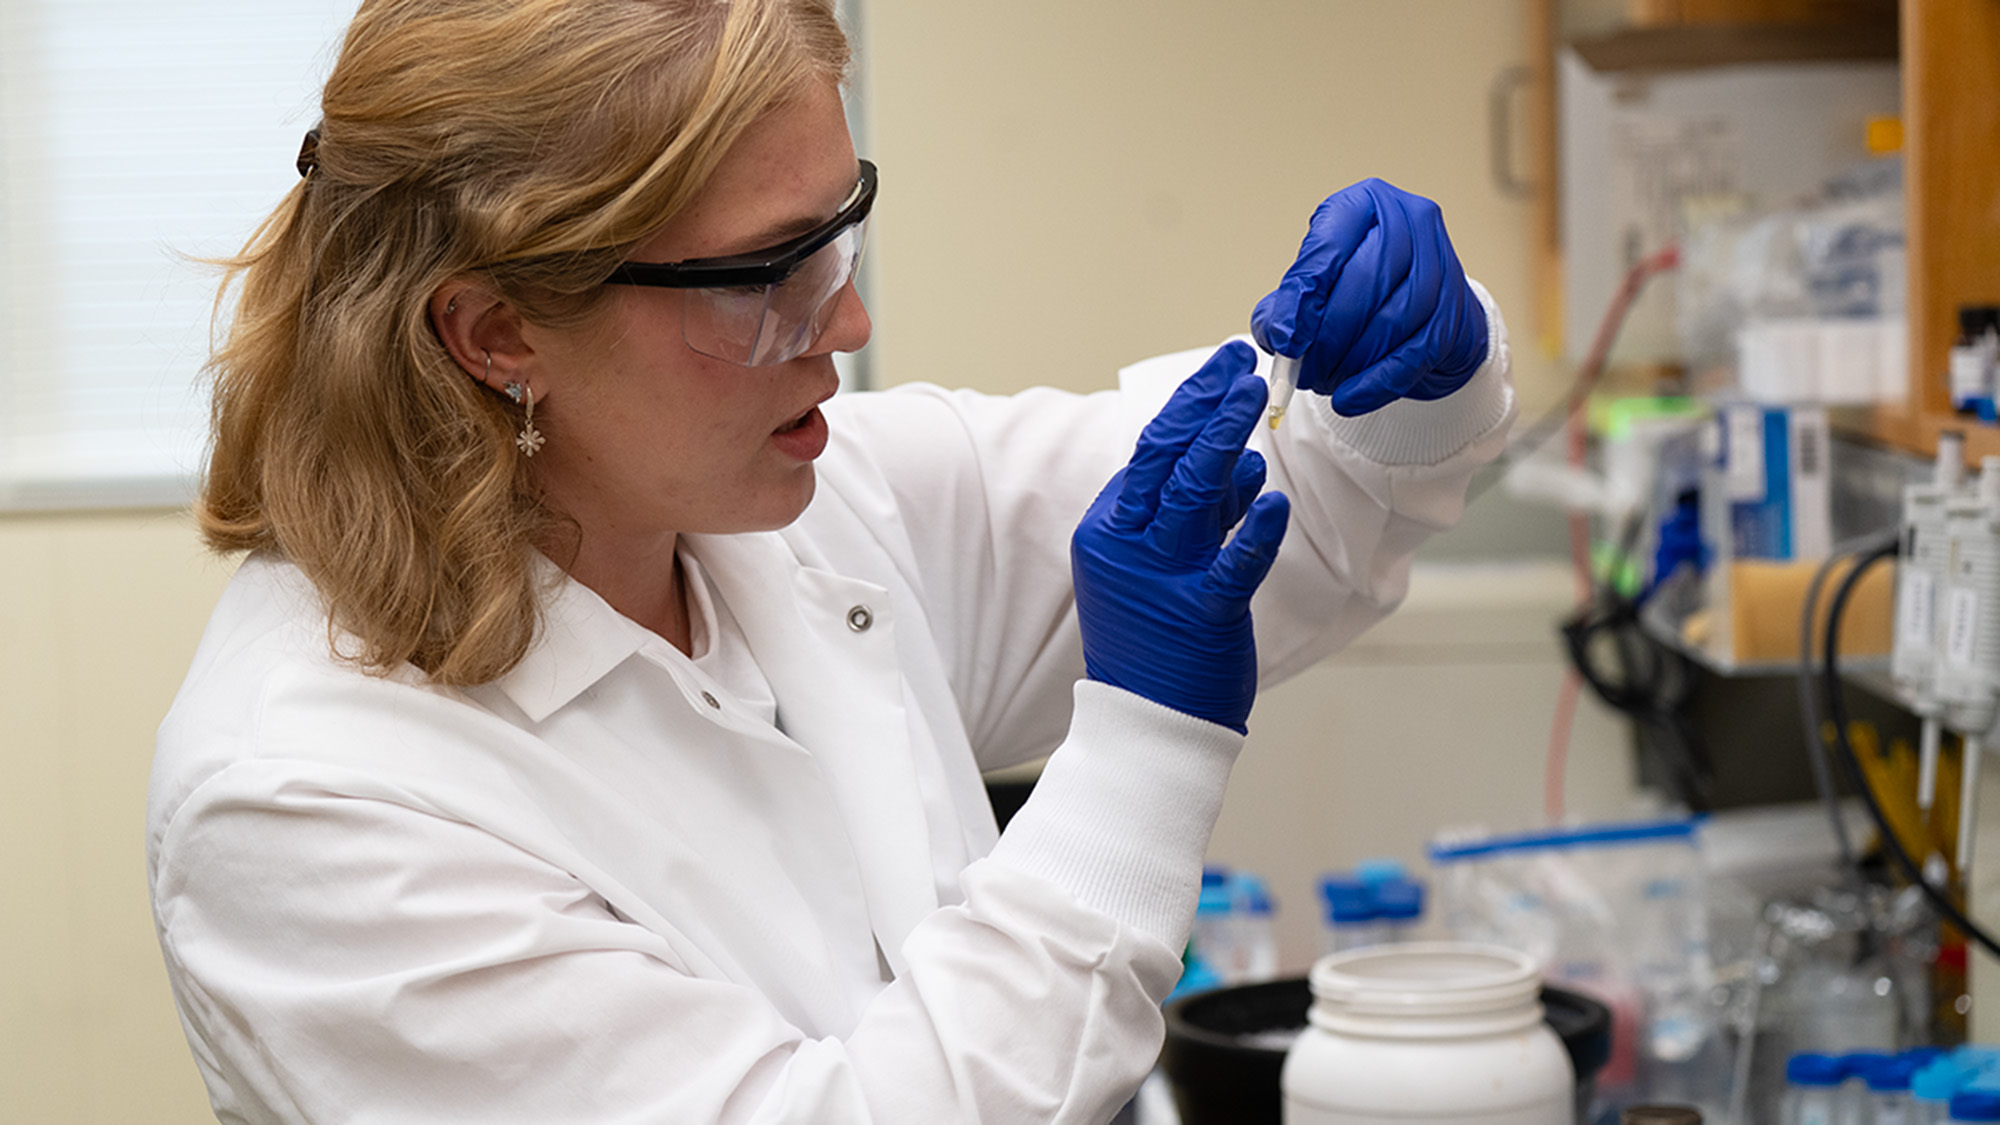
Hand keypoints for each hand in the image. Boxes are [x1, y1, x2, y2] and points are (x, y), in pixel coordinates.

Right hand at [1071, 342, 1290, 732]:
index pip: (1150, 452)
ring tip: (1252, 397)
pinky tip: (1274, 499)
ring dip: (1224, 442)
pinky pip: (1232, 565)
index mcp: (1108, 530)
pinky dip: (1254, 531)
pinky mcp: (1201, 615)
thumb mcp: (1155, 564)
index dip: (1189, 404)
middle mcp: (1128, 548)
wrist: (1146, 719)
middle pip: (1167, 460)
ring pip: (1193, 497)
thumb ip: (1193, 513)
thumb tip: (1237, 460)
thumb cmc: (1155, 639)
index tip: (1222, 368)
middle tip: (1239, 360)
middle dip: (1205, 404)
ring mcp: (1162, 580)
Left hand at [1251, 178, 1488, 415]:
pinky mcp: (1457, 309)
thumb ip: (1287, 306)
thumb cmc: (1360, 292)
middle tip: (1302, 372)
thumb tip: (1277, 336)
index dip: (1303, 298)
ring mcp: (1442, 262)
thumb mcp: (1317, 285)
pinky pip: (1415, 353)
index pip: (1329, 247)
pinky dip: (1377, 382)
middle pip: (1365, 282)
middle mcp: (1410, 221)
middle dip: (1328, 337)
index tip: (1284, 340)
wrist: (1420, 312)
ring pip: (1393, 318)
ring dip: (1352, 361)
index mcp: (1365, 203)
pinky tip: (1349, 399)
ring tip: (1323, 383)